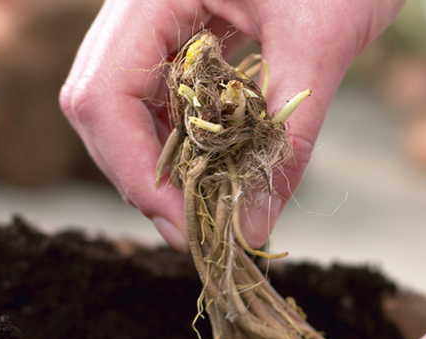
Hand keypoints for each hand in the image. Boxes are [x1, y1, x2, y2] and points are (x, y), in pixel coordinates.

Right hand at [61, 0, 402, 250]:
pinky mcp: (187, 35)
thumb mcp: (321, 46)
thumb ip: (287, 139)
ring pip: (134, 108)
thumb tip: (254, 227)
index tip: (184, 222)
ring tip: (213, 208)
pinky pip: (169, 99)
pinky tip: (221, 172)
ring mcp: (159, 19)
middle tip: (197, 230)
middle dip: (147, 177)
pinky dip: (192, 143)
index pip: (104, 91)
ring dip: (168, 165)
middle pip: (106, 106)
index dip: (135, 170)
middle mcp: (141, 4)